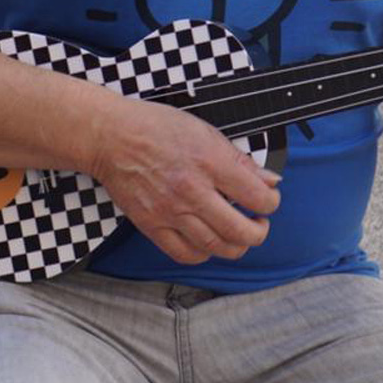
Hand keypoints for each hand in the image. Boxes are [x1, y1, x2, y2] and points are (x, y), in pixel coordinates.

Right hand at [87, 95, 280, 265]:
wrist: (111, 137)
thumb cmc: (155, 128)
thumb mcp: (205, 132)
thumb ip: (240, 160)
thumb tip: (270, 180)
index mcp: (209, 162)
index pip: (257, 197)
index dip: (271, 202)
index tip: (268, 200)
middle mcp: (192, 191)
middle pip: (241, 231)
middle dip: (259, 232)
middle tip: (258, 224)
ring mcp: (170, 211)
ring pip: (216, 247)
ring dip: (236, 246)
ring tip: (237, 235)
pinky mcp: (152, 225)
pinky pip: (185, 254)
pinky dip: (204, 254)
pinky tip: (208, 242)